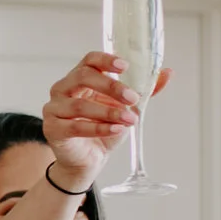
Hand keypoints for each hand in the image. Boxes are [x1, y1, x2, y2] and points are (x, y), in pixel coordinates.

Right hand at [41, 52, 165, 186]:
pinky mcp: (53, 129)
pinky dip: (99, 128)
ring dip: (108, 112)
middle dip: (111, 87)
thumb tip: (168, 73)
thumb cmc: (103, 129)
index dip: (106, 60)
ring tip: (129, 120)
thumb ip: (143, 90)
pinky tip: (116, 130)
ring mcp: (54, 109)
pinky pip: (76, 126)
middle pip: (83, 77)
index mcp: (79, 78)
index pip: (89, 60)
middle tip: (133, 98)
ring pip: (79, 104)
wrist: (88, 159)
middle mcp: (62, 89)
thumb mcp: (126, 107)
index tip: (125, 66)